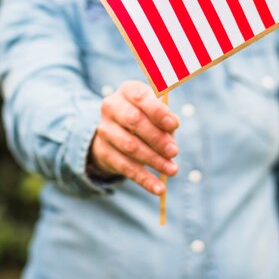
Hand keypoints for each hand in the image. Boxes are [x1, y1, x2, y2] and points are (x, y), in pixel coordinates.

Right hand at [89, 80, 179, 194]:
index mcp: (128, 91)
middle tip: (175, 151)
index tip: (174, 125)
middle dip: (157, 138)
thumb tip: (173, 125)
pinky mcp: (103, 151)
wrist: (115, 131)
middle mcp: (112, 106)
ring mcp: (104, 129)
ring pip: (130, 146)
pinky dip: (144, 178)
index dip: (158, 111)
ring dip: (153, 160)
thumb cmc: (145, 116)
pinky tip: (158, 188)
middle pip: (134, 121)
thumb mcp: (155, 111)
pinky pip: (125, 166)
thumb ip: (166, 116)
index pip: (141, 97)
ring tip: (173, 170)